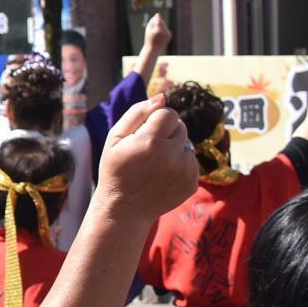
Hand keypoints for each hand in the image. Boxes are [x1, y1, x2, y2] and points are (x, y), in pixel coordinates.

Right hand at [99, 94, 198, 217]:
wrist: (124, 208)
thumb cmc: (116, 169)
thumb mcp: (115, 138)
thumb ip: (137, 113)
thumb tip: (162, 97)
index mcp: (151, 142)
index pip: (169, 113)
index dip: (156, 120)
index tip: (145, 133)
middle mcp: (171, 156)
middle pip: (181, 127)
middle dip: (167, 133)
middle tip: (148, 150)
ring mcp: (184, 171)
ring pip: (187, 144)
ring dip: (174, 149)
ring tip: (155, 165)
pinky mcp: (192, 183)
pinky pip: (191, 162)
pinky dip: (180, 165)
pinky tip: (163, 176)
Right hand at [145, 12, 171, 51]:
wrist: (153, 49)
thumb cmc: (149, 39)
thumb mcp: (148, 29)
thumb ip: (152, 21)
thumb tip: (158, 14)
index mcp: (158, 30)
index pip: (158, 20)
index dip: (157, 17)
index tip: (157, 14)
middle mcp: (164, 31)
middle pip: (162, 22)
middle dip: (158, 23)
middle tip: (153, 29)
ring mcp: (168, 33)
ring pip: (164, 25)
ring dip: (161, 26)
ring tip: (156, 33)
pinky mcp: (170, 35)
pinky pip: (166, 29)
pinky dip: (163, 30)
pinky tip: (160, 35)